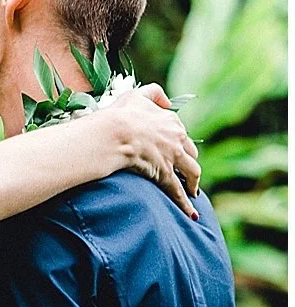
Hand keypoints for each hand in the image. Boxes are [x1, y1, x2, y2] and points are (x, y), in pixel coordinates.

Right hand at [105, 85, 201, 218]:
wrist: (113, 133)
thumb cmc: (119, 115)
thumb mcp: (136, 95)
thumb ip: (153, 93)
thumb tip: (167, 101)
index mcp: (171, 121)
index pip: (181, 134)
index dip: (179, 143)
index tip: (176, 151)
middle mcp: (177, 138)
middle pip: (190, 153)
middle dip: (188, 162)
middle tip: (186, 173)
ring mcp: (172, 157)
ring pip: (192, 172)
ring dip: (193, 183)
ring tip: (193, 192)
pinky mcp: (165, 173)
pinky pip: (178, 191)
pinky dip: (185, 203)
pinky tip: (191, 214)